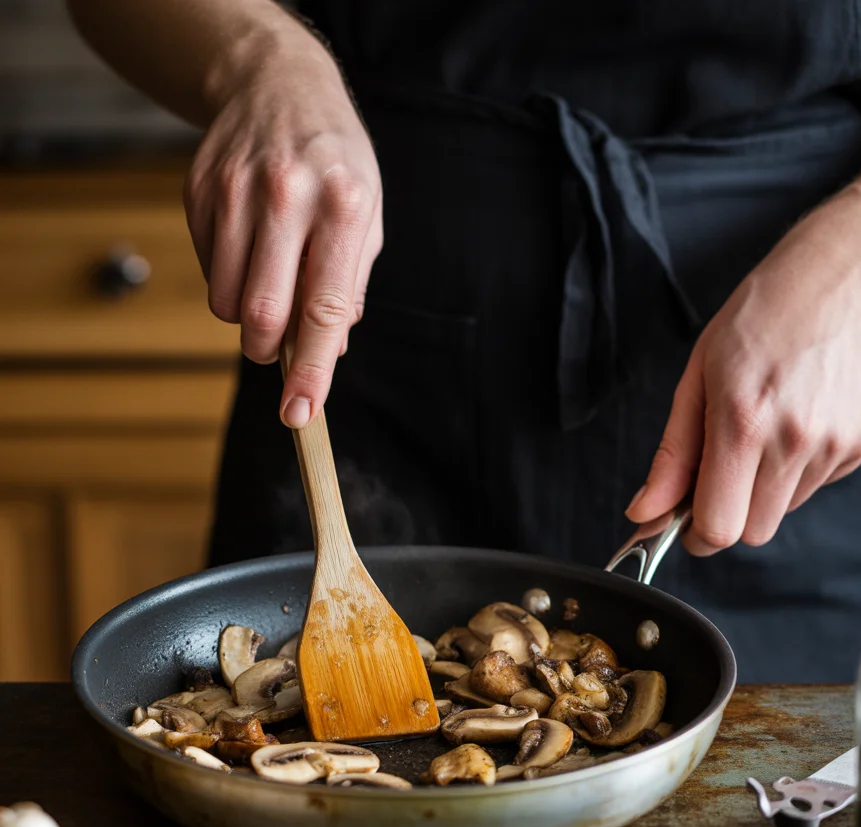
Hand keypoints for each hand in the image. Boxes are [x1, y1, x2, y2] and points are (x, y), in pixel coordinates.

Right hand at [184, 25, 382, 427]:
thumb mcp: (367, 216)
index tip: (300, 414)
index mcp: (343, 208)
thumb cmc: (335, 163)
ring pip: (226, 300)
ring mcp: (235, 192)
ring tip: (268, 282)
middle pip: (263, 314)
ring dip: (245, 318)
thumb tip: (331, 352)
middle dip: (269, 350)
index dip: (313, 370)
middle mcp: (286, 197)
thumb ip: (350, 286)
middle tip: (278, 348)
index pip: (325, 309)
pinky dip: (228, 279)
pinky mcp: (200, 191)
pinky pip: (207, 270)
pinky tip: (248, 245)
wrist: (277, 85)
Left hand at [626, 198, 860, 554]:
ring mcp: (834, 444)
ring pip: (783, 511)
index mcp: (742, 422)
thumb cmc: (756, 323)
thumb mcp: (695, 381)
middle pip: (752, 532)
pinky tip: (794, 422)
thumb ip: (670, 458)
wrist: (834, 285)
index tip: (686, 523)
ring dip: (763, 490)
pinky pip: (814, 487)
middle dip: (729, 514)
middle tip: (720, 471)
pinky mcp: (860, 445)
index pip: (718, 528)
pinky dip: (796, 471)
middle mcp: (794, 440)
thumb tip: (644, 514)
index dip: (695, 535)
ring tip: (763, 431)